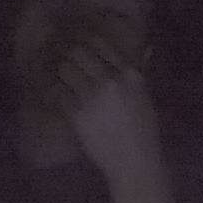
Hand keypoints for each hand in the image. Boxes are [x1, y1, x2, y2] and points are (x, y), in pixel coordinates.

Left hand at [58, 37, 162, 178]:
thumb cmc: (144, 131)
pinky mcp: (77, 113)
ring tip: (58, 76)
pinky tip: (55, 94)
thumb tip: (146, 48)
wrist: (134, 162)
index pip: (101, 44)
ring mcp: (92, 96)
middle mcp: (110, 80)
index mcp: (130, 74)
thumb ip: (139, 72)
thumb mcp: (146, 97)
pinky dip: (55, 92)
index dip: (85, 40)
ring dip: (60, 72)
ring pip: (65, 70)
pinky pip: (59, 93)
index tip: (78, 42)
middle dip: (69, 55)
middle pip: (78, 52)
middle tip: (64, 59)